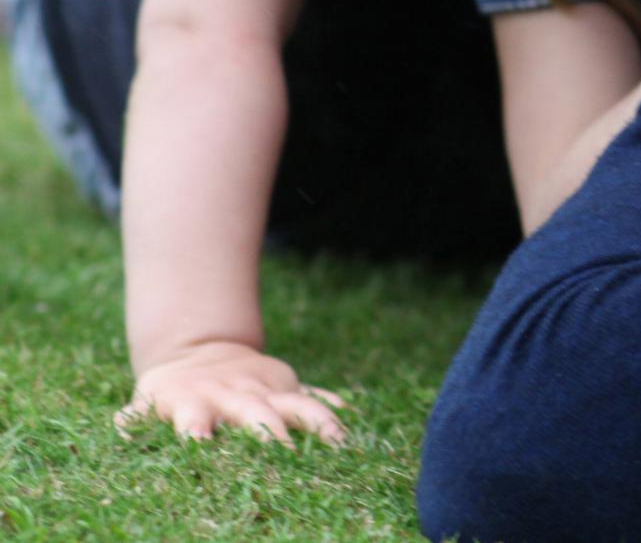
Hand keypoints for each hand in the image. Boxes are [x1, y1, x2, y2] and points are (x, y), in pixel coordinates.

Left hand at [118, 340, 345, 445]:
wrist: (199, 350)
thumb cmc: (171, 394)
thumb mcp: (148, 403)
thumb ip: (134, 418)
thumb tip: (119, 425)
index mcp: (197, 401)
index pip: (195, 417)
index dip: (196, 429)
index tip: (199, 444)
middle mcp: (236, 395)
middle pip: (258, 415)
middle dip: (271, 435)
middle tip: (283, 459)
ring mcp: (268, 390)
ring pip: (300, 405)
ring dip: (318, 424)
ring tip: (337, 444)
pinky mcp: (290, 388)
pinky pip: (317, 400)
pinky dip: (334, 414)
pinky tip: (350, 432)